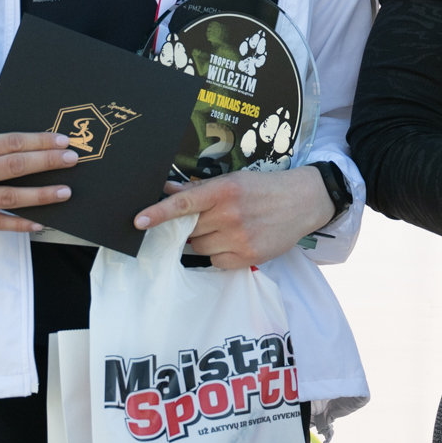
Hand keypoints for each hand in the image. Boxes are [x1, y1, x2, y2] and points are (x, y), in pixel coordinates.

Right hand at [0, 132, 76, 231]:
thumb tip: (29, 147)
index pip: (10, 143)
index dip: (39, 142)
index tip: (62, 142)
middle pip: (14, 167)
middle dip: (47, 163)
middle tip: (73, 160)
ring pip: (9, 197)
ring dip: (41, 195)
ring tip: (65, 192)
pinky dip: (19, 223)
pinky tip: (40, 222)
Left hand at [133, 166, 334, 269]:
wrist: (303, 202)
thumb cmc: (264, 189)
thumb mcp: (234, 181)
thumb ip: (200, 189)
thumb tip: (167, 189)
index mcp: (224, 190)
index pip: (184, 203)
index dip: (159, 212)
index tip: (138, 221)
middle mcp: (230, 214)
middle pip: (189, 229)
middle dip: (191, 226)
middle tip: (207, 219)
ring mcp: (239, 238)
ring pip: (199, 247)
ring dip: (204, 240)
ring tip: (226, 228)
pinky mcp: (248, 257)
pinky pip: (215, 261)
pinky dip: (218, 253)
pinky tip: (234, 241)